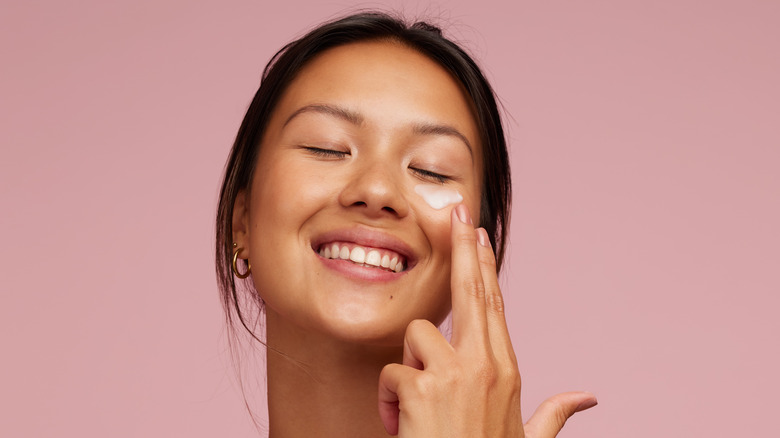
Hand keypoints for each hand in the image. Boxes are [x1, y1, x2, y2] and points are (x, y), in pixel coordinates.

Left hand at [378, 204, 595, 436]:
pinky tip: (402, 424)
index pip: (494, 303)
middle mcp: (485, 364)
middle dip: (463, 247)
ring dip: (409, 368)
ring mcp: (454, 374)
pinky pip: (393, 373)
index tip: (479, 234)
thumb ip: (556, 413)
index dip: (485, 265)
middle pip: (471, 290)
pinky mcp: (423, 387)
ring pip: (417, 336)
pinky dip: (390, 399)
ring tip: (416, 408)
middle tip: (456, 210)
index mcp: (506, 369)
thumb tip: (588, 397)